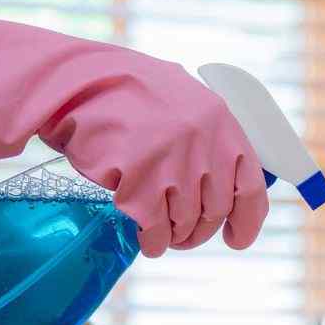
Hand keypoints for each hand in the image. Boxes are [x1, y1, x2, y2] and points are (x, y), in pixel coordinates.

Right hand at [0, 13, 268, 256]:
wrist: (73, 82)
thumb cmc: (126, 92)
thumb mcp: (182, 100)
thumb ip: (208, 136)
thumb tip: (228, 181)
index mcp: (221, 121)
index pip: (251, 186)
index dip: (248, 220)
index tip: (236, 239)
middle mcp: (203, 143)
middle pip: (215, 210)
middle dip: (200, 232)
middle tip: (186, 237)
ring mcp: (173, 164)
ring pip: (186, 222)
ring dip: (176, 237)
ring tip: (164, 236)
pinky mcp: (140, 182)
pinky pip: (156, 228)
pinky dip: (154, 242)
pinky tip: (149, 242)